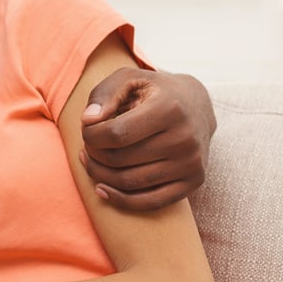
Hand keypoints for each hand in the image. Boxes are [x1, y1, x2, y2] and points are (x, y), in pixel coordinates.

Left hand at [80, 68, 215, 210]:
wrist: (196, 106)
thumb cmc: (153, 92)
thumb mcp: (128, 79)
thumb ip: (104, 94)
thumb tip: (88, 121)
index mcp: (168, 109)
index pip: (115, 134)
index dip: (90, 136)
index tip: (86, 130)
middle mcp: (184, 138)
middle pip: (120, 160)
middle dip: (93, 154)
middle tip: (87, 146)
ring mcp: (191, 163)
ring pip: (130, 183)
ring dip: (100, 175)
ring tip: (90, 160)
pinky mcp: (194, 181)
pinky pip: (150, 202)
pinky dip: (120, 200)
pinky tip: (101, 189)